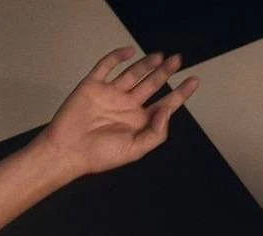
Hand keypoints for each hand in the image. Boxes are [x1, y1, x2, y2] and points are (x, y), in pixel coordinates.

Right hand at [37, 46, 198, 179]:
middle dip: (165, 72)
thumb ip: (156, 132)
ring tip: (161, 56)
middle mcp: (127, 107)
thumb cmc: (100, 156)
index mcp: (138, 123)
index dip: (180, 93)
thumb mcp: (135, 150)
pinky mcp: (93, 85)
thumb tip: (167, 110)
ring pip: (133, 74)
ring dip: (147, 63)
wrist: (68, 150)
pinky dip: (117, 57)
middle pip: (151, 84)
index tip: (194, 81)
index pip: (164, 105)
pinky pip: (106, 66)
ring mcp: (111, 94)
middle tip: (178, 60)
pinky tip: (130, 52)